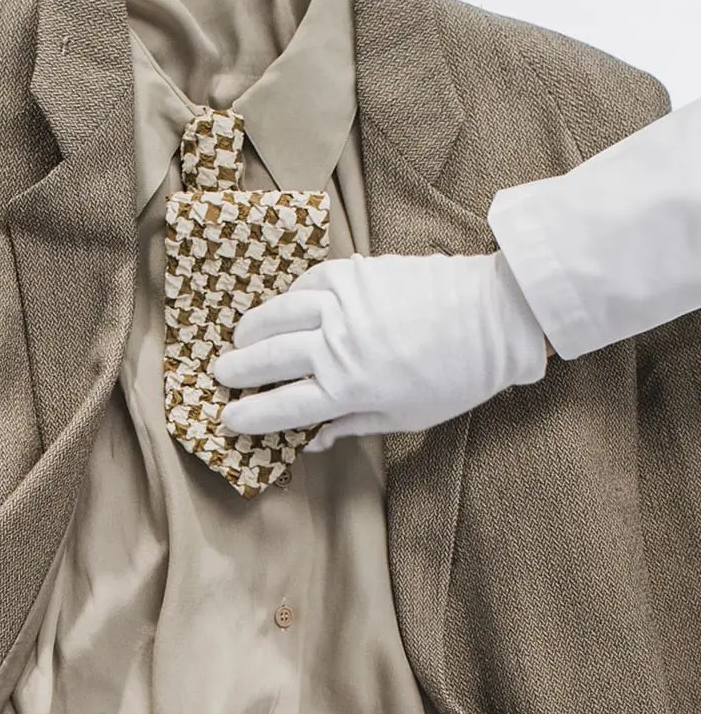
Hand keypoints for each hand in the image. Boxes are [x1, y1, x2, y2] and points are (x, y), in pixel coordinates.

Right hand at [214, 250, 548, 449]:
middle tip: (219, 375)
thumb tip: (311, 440)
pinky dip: (288, 297)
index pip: (281, 407)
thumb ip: (352, 425)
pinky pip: (306, 283)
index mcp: (348, 390)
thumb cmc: (455, 378)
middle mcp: (336, 346)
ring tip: (240, 338)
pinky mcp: (356, 273)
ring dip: (252, 329)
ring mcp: (343, 305)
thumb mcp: (405, 417)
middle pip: (268, 359)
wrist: (495, 318)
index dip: (248, 416)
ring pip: (278, 314)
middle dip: (237, 370)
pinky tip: (283, 307)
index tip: (226, 421)